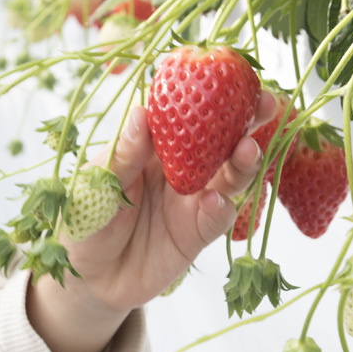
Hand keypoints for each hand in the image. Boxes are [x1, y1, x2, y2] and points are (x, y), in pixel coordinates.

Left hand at [26, 92, 276, 351]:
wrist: (86, 277)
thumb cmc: (86, 218)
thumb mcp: (96, 183)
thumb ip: (123, 155)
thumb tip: (143, 111)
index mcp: (153, 144)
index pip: (184, 111)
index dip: (208, 93)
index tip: (232, 74)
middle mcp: (180, 166)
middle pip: (218, 139)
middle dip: (244, 120)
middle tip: (266, 104)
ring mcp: (191, 200)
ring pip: (227, 176)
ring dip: (240, 162)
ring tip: (247, 149)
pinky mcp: (196, 234)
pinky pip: (215, 219)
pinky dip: (220, 210)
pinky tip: (218, 201)